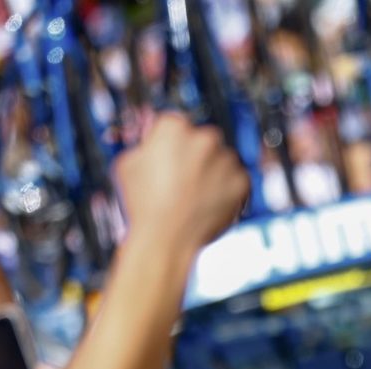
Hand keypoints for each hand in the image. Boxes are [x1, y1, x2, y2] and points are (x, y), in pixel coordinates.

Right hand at [114, 115, 250, 251]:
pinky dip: (228, 191)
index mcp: (174, 127)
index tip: (168, 161)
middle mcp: (204, 138)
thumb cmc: (144, 205)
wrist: (166, 240)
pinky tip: (208, 204)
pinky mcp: (242, 182)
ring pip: (222, 160)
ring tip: (194, 197)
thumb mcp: (127, 165)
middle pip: (202, 141)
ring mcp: (226, 160)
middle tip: (182, 182)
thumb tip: (154, 146)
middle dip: (195, 157)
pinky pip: (237, 181)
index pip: (176, 127)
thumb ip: (145, 148)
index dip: (171, 146)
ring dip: (213, 173)